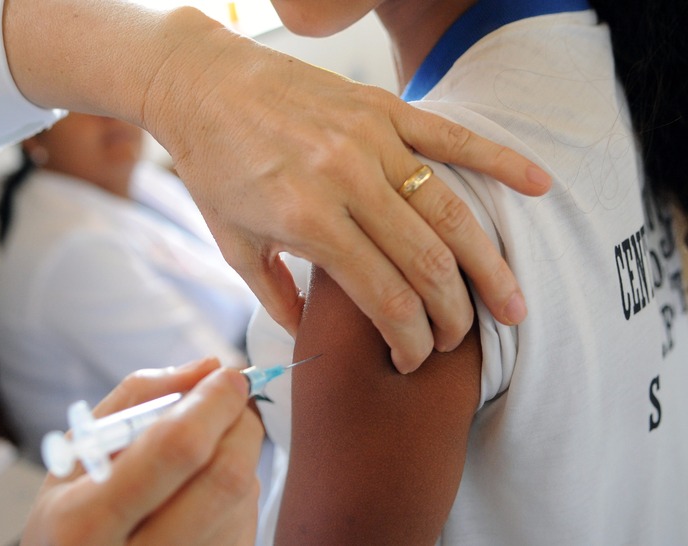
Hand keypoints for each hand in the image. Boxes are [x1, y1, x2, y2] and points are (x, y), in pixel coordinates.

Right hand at [21, 358, 262, 545]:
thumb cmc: (77, 506)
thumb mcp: (81, 450)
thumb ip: (140, 396)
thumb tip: (209, 367)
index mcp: (84, 522)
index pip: (176, 448)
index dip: (213, 402)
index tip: (228, 375)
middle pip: (226, 475)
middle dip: (240, 423)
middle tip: (231, 401)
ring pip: (243, 497)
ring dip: (239, 454)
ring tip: (203, 452)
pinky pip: (248, 519)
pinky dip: (238, 490)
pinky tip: (203, 492)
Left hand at [146, 15, 550, 372]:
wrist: (202, 84)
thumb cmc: (213, 166)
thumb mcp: (233, 243)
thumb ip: (275, 296)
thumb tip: (308, 338)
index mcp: (309, 221)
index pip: (385, 297)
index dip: (410, 339)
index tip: (417, 359)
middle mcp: (348, 181)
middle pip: (427, 264)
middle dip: (454, 315)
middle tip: (463, 341)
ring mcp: (371, 140)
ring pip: (451, 212)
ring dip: (489, 264)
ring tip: (514, 302)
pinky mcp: (383, 107)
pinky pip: (453, 137)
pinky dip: (500, 162)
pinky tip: (538, 186)